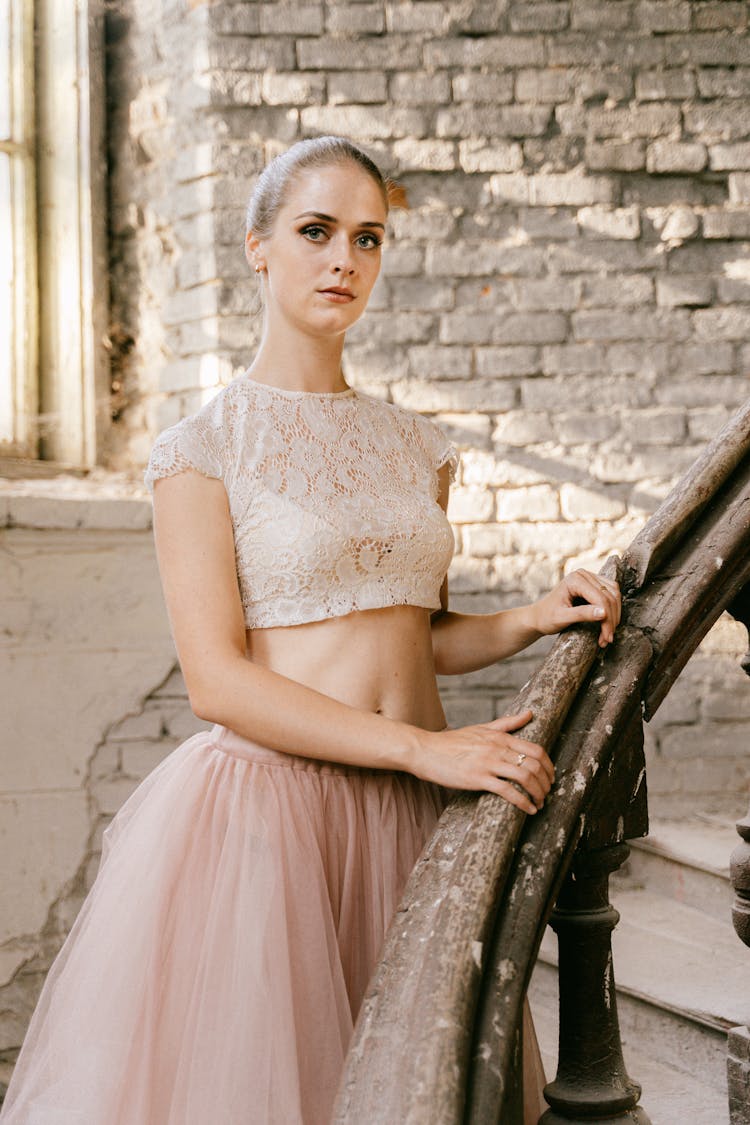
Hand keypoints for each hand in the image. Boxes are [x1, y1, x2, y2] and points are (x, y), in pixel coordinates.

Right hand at [414, 709, 553, 814]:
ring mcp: (488, 763)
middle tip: (547, 794)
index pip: (535, 749)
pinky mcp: (477, 778)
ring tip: (540, 804)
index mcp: (500, 737)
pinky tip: (528, 810)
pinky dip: (523, 802)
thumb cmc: (452, 742)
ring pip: (525, 777)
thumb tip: (530, 713)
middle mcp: (497, 748)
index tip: (550, 778)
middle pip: (534, 764)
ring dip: (538, 793)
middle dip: (546, 782)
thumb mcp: (481, 728)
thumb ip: (507, 723)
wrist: (424, 750)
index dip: (548, 766)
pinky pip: (508, 791)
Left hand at [530, 569, 620, 647]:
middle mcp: (583, 574)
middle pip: (610, 596)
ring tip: (607, 635)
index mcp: (574, 580)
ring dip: (614, 616)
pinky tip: (607, 625)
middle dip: (611, 620)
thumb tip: (604, 613)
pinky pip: (611, 595)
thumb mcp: (562, 618)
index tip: (606, 637)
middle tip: (607, 639)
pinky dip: (613, 610)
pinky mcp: (593, 584)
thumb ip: (582, 614)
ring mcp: (589, 577)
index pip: (600, 598)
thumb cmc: (546, 617)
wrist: (538, 616)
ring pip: (614, 595)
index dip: (607, 619)